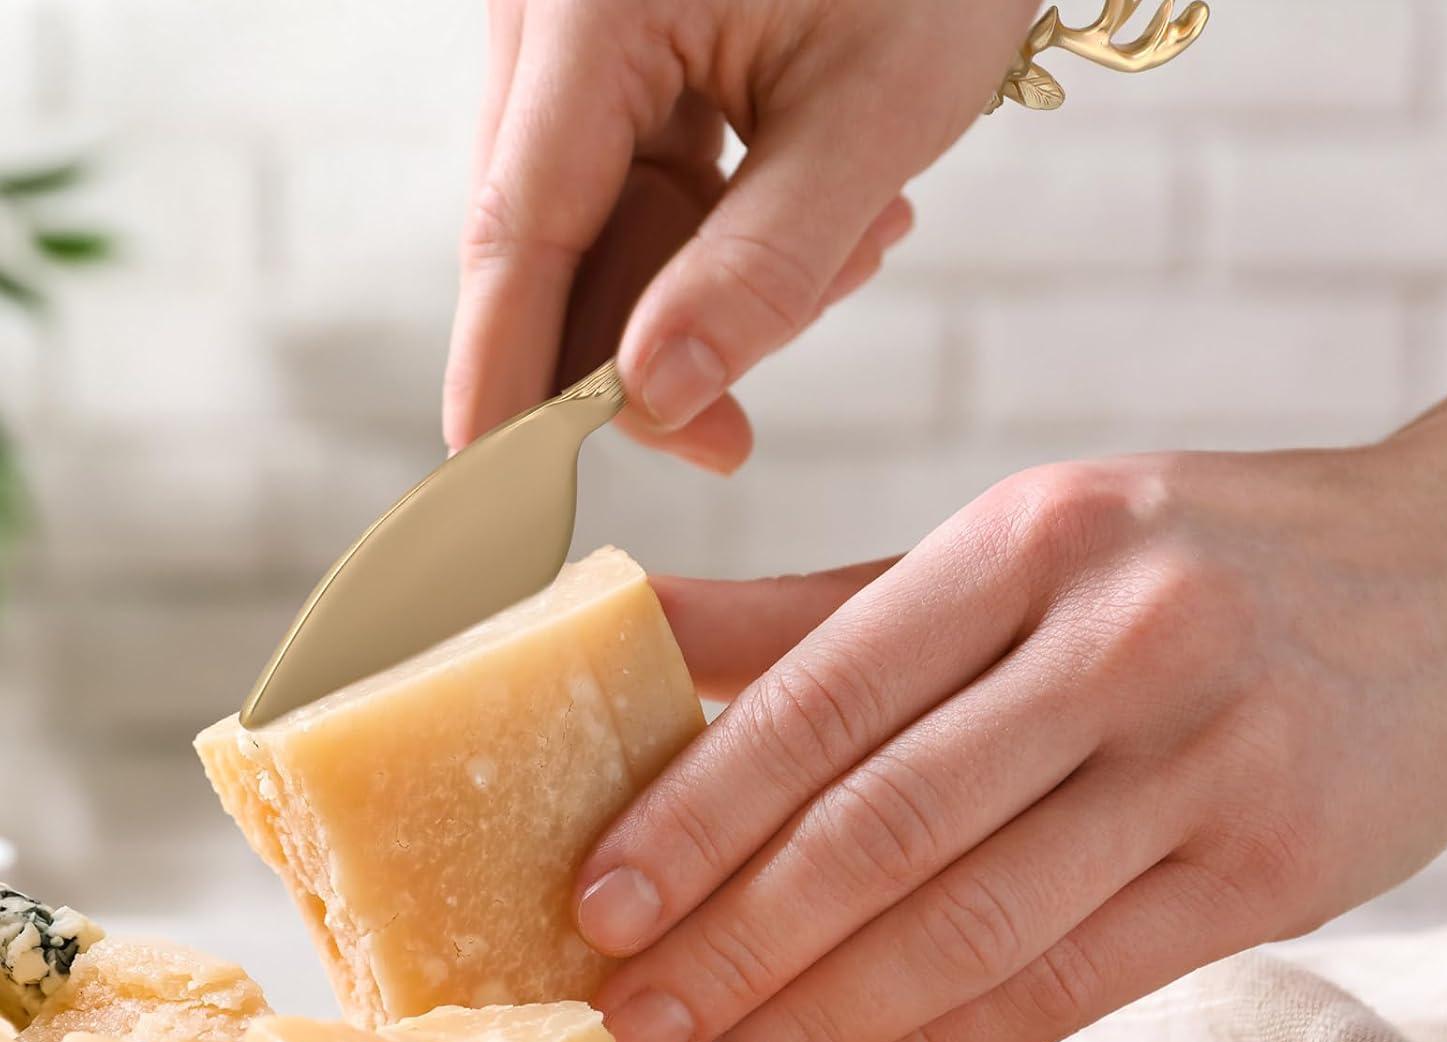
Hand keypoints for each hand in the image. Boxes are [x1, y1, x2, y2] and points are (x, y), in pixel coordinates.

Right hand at [442, 0, 1033, 469]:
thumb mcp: (872, 119)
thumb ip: (760, 270)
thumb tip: (653, 396)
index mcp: (594, 2)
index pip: (523, 229)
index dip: (503, 376)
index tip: (485, 497)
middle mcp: (550, 13)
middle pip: (552, 248)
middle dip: (648, 352)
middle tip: (739, 436)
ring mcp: (572, 32)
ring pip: (598, 235)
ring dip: (708, 291)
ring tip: (852, 244)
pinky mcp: (612, 55)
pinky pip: (635, 192)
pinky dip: (716, 239)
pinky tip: (826, 220)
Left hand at [575, 370, 1446, 1041]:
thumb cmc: (1193, 560)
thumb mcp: (1017, 544)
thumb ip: (822, 607)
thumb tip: (633, 623)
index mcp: (1027, 541)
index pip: (824, 697)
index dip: (698, 814)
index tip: (601, 906)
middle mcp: (1117, 642)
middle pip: (883, 827)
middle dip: (737, 946)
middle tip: (632, 1028)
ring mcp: (1204, 762)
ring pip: (973, 922)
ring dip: (825, 1022)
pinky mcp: (1269, 871)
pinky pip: (1076, 980)